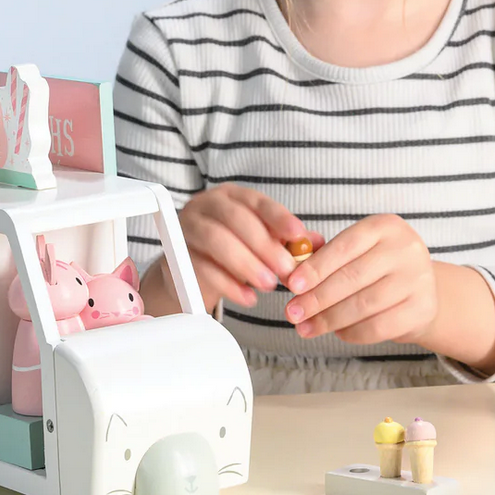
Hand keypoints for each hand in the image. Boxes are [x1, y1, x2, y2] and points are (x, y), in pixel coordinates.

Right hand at [178, 185, 319, 312]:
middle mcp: (206, 206)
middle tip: (286, 270)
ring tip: (269, 285)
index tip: (298, 234)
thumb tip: (319, 243)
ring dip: (247, 264)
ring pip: (216, 241)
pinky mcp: (175, 257)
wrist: (191, 272)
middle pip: (235, 219)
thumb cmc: (232, 249)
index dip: (278, 217)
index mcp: (231, 196)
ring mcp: (187, 228)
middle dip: (264, 246)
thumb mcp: (262, 242)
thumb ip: (288, 241)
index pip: (256, 201)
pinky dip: (229, 286)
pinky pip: (202, 269)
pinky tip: (249, 298)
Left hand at [283, 214, 437, 344]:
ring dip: (329, 319)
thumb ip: (325, 256)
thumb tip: (291, 273)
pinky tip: (337, 333)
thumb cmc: (378, 268)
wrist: (422, 291)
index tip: (292, 285)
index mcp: (385, 226)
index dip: (316, 267)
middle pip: (352, 277)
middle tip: (292, 312)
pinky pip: (378, 327)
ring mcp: (418, 279)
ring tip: (306, 327)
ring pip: (363, 304)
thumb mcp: (358, 251)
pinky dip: (352, 333)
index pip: (345, 246)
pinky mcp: (422, 309)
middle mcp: (406, 249)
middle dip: (317, 298)